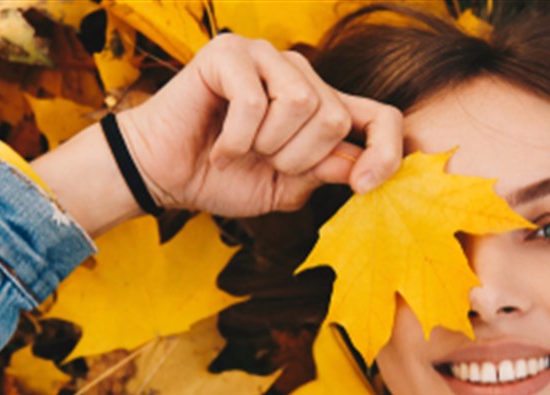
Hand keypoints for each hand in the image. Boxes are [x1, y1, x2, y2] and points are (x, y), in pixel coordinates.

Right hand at [118, 34, 402, 215]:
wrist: (165, 176)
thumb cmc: (225, 179)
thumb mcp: (288, 187)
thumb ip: (326, 171)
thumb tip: (362, 163)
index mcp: (324, 107)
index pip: (382, 118)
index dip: (385, 152)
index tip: (361, 186)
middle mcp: (301, 75)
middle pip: (335, 116)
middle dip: (299, 157)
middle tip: (263, 162)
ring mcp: (265, 57)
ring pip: (303, 103)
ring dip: (268, 144)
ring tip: (241, 150)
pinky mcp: (229, 53)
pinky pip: (256, 102)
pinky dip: (237, 139)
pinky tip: (220, 145)